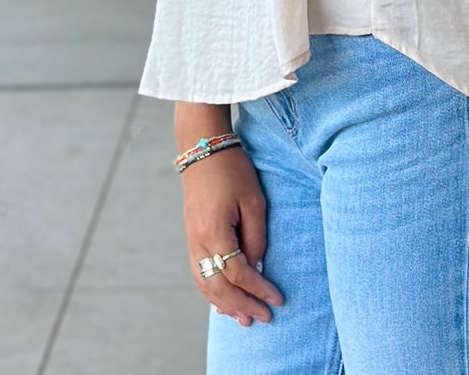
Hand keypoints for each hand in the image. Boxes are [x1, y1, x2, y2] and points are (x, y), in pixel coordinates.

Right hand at [181, 146, 284, 326]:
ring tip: (244, 320)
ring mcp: (191, 240)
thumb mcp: (254, 200)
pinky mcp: (191, 237)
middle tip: (264, 318)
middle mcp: (198, 242)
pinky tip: (223, 301)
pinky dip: (212, 291)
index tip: (277, 300)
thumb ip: (256, 236)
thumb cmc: (233, 169)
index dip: (259, 290)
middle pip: (218, 287)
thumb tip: (257, 267)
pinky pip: (199, 273)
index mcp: (214, 232)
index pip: (238, 273)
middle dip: (242, 305)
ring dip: (225, 304)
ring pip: (205, 284)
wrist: (202, 148)